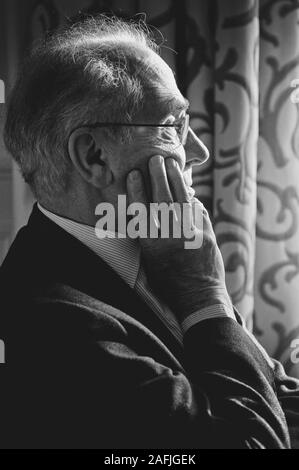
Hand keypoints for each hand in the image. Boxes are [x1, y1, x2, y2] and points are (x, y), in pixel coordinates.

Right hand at [126, 155, 231, 322]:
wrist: (198, 298)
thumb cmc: (168, 283)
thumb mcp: (150, 261)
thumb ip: (148, 236)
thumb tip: (147, 210)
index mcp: (152, 244)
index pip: (142, 209)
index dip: (138, 189)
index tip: (134, 173)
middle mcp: (170, 237)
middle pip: (163, 198)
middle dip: (158, 176)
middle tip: (155, 159)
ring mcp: (191, 235)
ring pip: (182, 200)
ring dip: (176, 179)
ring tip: (172, 165)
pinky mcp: (207, 236)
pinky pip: (198, 211)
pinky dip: (192, 199)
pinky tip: (188, 189)